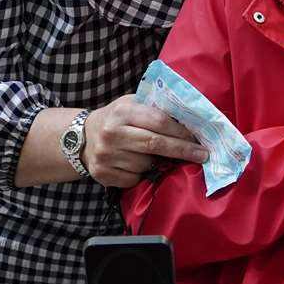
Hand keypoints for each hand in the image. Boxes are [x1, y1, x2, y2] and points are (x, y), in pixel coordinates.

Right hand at [82, 96, 207, 188]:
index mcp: (122, 111)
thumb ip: (155, 109)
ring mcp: (106, 155)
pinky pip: (134, 179)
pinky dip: (140, 174)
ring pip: (146, 165)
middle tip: (202, 155)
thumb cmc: (116, 119)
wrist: (81, 137)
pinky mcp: (103, 174)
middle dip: (182, 150)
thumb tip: (190, 121)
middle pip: (155, 145)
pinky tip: (133, 164)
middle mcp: (112, 133)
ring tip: (148, 155)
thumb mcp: (131, 104)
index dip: (181, 132)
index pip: (159, 122)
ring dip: (155, 162)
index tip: (198, 138)